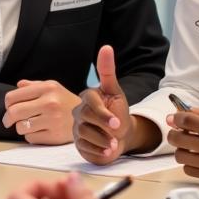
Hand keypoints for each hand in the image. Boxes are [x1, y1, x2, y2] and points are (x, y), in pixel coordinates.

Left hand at [2, 80, 79, 143]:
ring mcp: (53, 121)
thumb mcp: (53, 86)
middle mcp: (50, 103)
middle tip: (8, 121)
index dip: (7, 104)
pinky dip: (31, 135)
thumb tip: (18, 86)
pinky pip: (31, 138)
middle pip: (14, 113)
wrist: (90, 117)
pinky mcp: (55, 136)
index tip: (9, 108)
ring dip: (21, 127)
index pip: (13, 97)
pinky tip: (40, 131)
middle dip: (7, 118)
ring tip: (29, 124)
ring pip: (20, 127)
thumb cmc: (65, 101)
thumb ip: (33, 85)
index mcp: (47, 88)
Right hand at [73, 45, 136, 162]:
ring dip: (102, 141)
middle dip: (103, 128)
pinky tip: (107, 151)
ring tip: (114, 144)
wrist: (121, 136)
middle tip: (117, 133)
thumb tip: (106, 47)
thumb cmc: (119, 112)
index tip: (117, 123)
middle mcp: (78, 112)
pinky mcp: (78, 144)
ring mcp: (77, 128)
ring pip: (84, 134)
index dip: (104, 114)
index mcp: (88, 98)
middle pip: (86, 119)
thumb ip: (108, 71)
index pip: (91, 103)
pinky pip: (84, 148)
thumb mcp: (116, 91)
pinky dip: (98, 151)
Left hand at [167, 107, 198, 183]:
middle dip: (174, 133)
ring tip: (190, 146)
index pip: (187, 120)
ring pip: (180, 156)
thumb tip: (185, 111)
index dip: (176, 117)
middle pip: (177, 138)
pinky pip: (187, 170)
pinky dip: (189, 164)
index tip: (175, 118)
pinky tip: (198, 158)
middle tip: (179, 132)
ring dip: (182, 149)